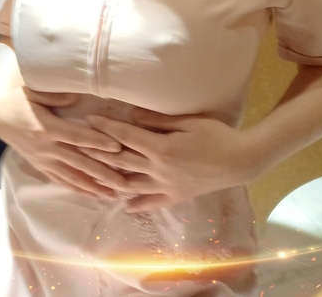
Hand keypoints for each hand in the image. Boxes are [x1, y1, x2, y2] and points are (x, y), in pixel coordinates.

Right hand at [0, 86, 130, 199]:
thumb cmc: (19, 98)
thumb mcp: (33, 90)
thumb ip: (54, 95)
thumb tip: (76, 98)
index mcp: (46, 128)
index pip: (77, 136)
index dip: (96, 142)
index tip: (117, 147)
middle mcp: (46, 147)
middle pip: (79, 162)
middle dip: (103, 173)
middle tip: (124, 183)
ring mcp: (43, 159)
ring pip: (72, 176)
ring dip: (94, 187)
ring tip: (113, 195)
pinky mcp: (40, 165)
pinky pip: (61, 179)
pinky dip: (77, 188)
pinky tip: (92, 195)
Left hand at [79, 109, 260, 212]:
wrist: (240, 161)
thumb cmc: (216, 135)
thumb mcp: (189, 122)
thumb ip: (158, 121)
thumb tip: (132, 117)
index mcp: (161, 149)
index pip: (126, 137)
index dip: (106, 128)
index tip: (90, 120)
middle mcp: (159, 171)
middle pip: (121, 162)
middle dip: (100, 152)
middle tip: (82, 143)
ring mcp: (165, 187)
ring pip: (130, 185)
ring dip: (109, 179)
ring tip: (92, 173)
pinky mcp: (175, 197)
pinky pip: (149, 203)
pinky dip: (134, 203)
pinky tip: (122, 203)